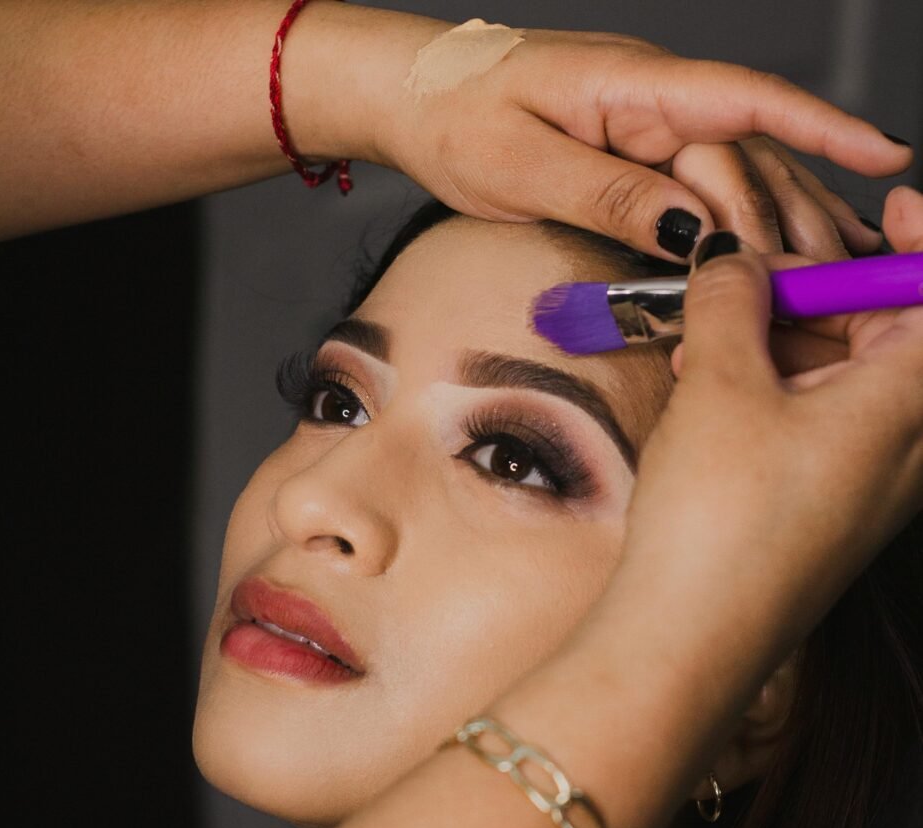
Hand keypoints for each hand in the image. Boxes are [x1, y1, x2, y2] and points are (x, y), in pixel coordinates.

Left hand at [377, 23, 909, 261]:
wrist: (413, 100)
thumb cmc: (456, 118)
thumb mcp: (525, 165)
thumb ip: (610, 195)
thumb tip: (690, 230)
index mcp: (632, 85)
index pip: (743, 100)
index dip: (819, 127)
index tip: (882, 153)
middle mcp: (651, 100)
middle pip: (746, 156)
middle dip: (793, 216)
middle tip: (834, 279)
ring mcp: (643, 126)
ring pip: (730, 175)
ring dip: (781, 220)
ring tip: (832, 264)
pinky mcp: (630, 154)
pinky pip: (696, 188)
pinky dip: (737, 219)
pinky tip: (771, 244)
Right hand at [612, 185, 922, 715]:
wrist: (689, 636)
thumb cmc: (721, 524)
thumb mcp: (720, 385)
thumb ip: (732, 302)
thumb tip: (733, 260)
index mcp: (909, 405)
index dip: (920, 246)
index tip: (884, 213)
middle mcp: (907, 448)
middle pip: (890, 336)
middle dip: (819, 296)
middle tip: (746, 283)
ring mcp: (869, 483)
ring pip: (847, 380)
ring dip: (782, 346)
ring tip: (704, 345)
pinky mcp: (828, 508)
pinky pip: (820, 424)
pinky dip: (774, 392)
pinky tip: (708, 393)